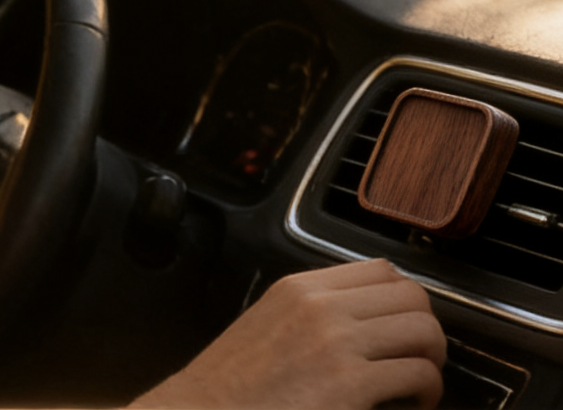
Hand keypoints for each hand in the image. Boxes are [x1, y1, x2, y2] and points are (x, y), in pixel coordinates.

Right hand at [129, 259, 444, 409]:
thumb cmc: (233, 385)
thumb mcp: (268, 323)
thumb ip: (312, 312)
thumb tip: (361, 320)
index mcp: (301, 287)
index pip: (380, 269)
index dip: (401, 298)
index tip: (399, 325)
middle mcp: (322, 305)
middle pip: (409, 293)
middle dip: (424, 327)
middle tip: (416, 356)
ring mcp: (337, 342)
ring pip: (423, 329)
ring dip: (431, 358)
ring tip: (417, 382)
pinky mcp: (349, 385)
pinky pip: (418, 374)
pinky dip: (427, 391)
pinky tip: (409, 405)